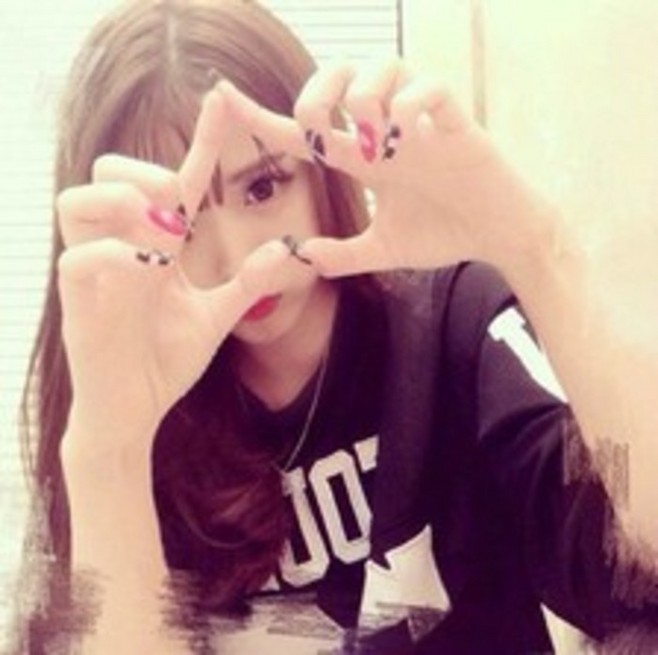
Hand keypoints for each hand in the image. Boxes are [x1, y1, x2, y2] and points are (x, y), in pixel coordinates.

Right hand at [57, 92, 293, 449]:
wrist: (134, 411)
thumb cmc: (165, 362)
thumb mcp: (215, 316)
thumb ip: (246, 283)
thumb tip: (286, 251)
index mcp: (153, 246)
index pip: (176, 181)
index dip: (201, 141)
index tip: (225, 102)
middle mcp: (119, 247)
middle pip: (107, 169)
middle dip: (146, 174)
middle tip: (181, 208)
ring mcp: (94, 272)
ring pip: (76, 199)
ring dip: (123, 205)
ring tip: (165, 234)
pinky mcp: (77, 303)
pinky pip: (78, 259)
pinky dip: (117, 255)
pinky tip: (154, 269)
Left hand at [218, 60, 552, 276]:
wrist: (499, 234)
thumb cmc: (445, 233)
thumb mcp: (385, 249)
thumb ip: (345, 254)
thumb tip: (301, 257)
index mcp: (366, 157)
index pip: (307, 130)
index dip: (263, 115)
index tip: (222, 98)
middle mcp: (387, 131)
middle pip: (340, 75)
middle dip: (317, 92)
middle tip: (320, 127)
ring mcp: (422, 122)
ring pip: (383, 67)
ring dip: (365, 98)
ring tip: (372, 140)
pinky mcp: (457, 122)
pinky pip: (430, 87)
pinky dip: (411, 105)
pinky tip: (406, 135)